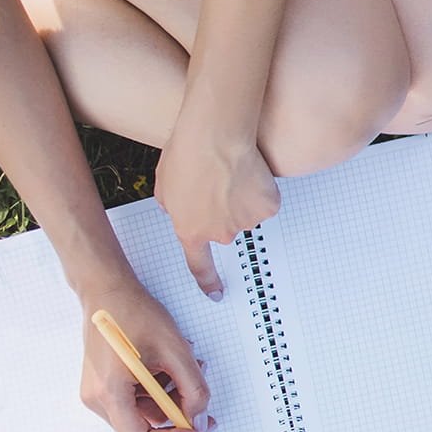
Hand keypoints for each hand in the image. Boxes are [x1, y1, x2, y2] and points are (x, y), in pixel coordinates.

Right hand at [78, 283, 210, 431]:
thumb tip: (200, 418)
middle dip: (177, 408)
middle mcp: (97, 399)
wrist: (107, 290)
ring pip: (143, 410)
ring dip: (171, 392)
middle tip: (200, 387)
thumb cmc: (136, 314)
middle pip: (143, 425)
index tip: (197, 430)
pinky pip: (136, 396)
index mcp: (109, 394)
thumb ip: (193, 388)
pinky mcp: (103, 382)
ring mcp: (97, 391)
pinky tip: (168, 360)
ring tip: (187, 361)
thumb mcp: (176, 350)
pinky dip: (158, 384)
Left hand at [154, 124, 279, 297]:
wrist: (216, 137)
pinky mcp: (268, 207)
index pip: (199, 265)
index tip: (217, 294)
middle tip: (218, 183)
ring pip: (248, 213)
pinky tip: (250, 172)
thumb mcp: (164, 187)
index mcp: (190, 232)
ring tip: (232, 172)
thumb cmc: (185, 156)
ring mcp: (246, 222)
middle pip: (226, 229)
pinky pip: (267, 202)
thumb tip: (185, 208)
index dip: (208, 281)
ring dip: (243, 197)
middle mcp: (219, 234)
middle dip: (223, 210)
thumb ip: (174, 208)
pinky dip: (262, 189)